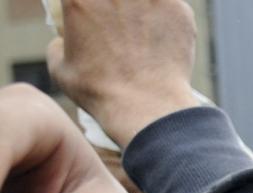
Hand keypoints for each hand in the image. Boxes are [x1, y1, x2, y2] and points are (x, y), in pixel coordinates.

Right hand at [47, 0, 200, 150]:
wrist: (146, 107)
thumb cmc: (100, 92)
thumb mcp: (60, 68)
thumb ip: (59, 43)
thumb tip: (65, 37)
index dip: (89, 6)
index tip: (96, 14)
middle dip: (120, 7)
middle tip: (125, 23)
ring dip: (145, 8)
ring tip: (144, 29)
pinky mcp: (178, 9)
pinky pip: (172, 6)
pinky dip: (169, 19)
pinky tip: (165, 40)